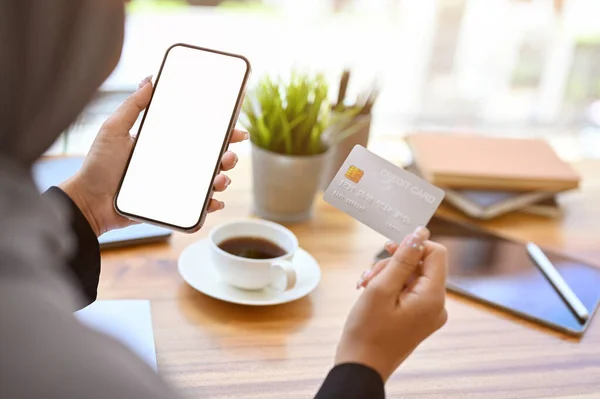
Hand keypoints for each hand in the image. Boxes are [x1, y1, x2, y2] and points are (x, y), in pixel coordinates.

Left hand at [60, 76, 248, 235]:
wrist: (89, 202)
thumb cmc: (98, 166)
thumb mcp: (113, 129)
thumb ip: (132, 106)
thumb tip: (149, 79)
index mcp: (165, 144)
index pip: (198, 135)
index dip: (220, 132)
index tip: (234, 128)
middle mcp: (174, 164)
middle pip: (210, 159)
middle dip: (228, 157)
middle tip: (230, 156)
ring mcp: (175, 185)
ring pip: (208, 182)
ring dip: (222, 180)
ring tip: (220, 179)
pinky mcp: (172, 206)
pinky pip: (197, 207)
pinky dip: (210, 205)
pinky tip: (215, 201)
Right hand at [335, 226, 447, 381]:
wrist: (361, 367)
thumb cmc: (367, 331)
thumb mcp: (382, 288)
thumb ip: (403, 259)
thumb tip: (420, 233)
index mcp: (433, 297)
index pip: (436, 253)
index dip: (413, 245)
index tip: (388, 248)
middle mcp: (437, 306)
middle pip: (421, 266)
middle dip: (393, 264)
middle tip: (368, 276)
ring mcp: (429, 314)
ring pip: (412, 278)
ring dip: (387, 276)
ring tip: (365, 287)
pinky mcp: (419, 319)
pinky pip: (409, 293)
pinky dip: (390, 289)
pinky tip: (371, 294)